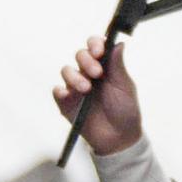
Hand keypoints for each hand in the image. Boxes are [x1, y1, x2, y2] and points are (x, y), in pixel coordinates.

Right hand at [53, 37, 145, 156]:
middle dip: (86, 61)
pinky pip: (57, 92)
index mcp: (104, 65)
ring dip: (75, 76)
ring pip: (67, 71)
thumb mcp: (124, 87)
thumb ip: (118, 66)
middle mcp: (88, 73)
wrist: (119, 138)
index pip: (95, 46)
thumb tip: (119, 43)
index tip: (99, 52)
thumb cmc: (125, 110)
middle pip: (80, 55)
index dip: (94, 45)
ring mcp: (76, 87)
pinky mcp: (66, 103)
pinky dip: (60, 91)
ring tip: (86, 89)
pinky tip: (67, 94)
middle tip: (97, 73)